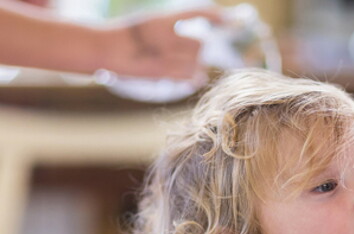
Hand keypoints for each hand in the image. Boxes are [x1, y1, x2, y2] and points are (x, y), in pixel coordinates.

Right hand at [104, 7, 225, 79]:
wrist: (102, 48)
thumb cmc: (124, 36)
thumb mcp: (149, 23)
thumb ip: (171, 28)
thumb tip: (198, 43)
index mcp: (162, 19)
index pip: (196, 12)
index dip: (215, 16)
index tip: (229, 20)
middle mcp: (165, 35)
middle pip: (199, 44)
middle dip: (197, 50)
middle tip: (183, 53)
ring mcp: (163, 54)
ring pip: (196, 61)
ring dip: (194, 65)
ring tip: (179, 64)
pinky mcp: (161, 72)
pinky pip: (190, 76)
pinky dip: (194, 78)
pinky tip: (193, 78)